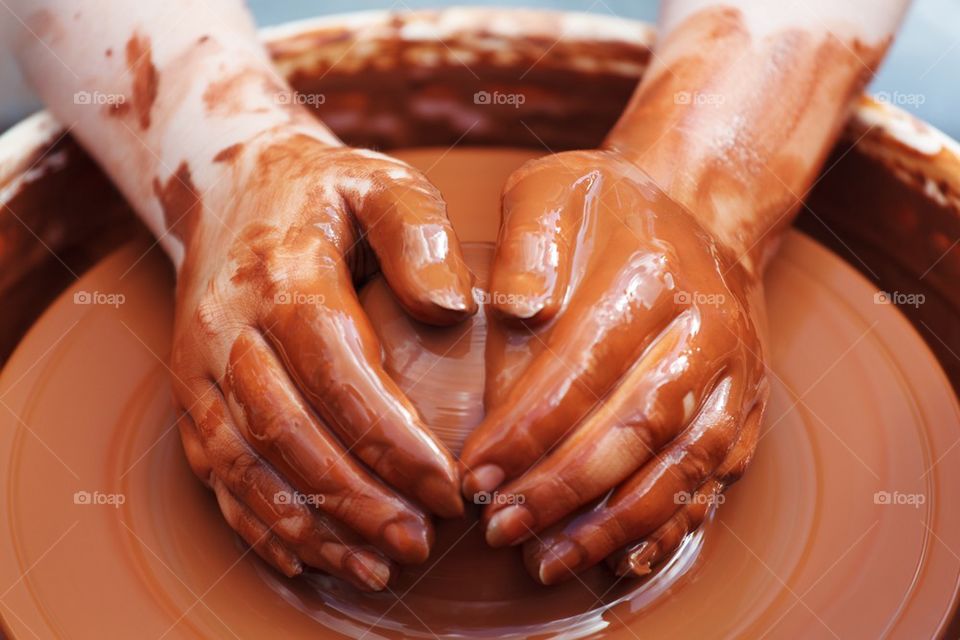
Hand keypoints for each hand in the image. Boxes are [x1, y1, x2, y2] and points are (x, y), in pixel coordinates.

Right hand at [170, 132, 473, 589]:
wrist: (228, 190)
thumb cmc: (325, 193)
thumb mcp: (382, 184)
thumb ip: (419, 232)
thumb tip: (452, 309)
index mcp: (283, 275)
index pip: (337, 371)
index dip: (392, 439)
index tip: (449, 486)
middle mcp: (229, 328)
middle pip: (287, 431)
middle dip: (354, 499)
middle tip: (418, 544)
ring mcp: (200, 367)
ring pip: (246, 464)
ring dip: (309, 525)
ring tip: (374, 568)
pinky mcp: (192, 395)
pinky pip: (216, 472)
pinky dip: (258, 522)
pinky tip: (305, 559)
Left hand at [462, 149, 767, 583]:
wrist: (701, 212)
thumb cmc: (609, 208)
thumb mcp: (554, 189)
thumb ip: (528, 240)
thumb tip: (516, 310)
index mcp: (651, 276)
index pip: (583, 368)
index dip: (528, 431)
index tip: (474, 475)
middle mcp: (706, 331)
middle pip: (635, 429)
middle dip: (562, 491)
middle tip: (499, 529)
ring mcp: (735, 377)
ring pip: (680, 468)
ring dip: (612, 526)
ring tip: (547, 562)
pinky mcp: (746, 411)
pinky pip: (714, 481)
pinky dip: (669, 528)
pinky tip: (620, 561)